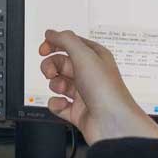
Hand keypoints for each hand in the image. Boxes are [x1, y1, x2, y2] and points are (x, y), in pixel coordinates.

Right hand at [39, 29, 157, 142]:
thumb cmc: (106, 90)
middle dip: (51, 67)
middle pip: (61, 63)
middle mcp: (90, 74)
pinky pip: (58, 105)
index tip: (43, 49)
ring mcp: (84, 93)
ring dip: (55, 85)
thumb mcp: (85, 56)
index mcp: (95, 57)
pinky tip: (63, 104)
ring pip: (58, 84)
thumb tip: (51, 33)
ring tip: (62, 89)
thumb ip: (65, 40)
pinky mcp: (78, 111)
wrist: (113, 124)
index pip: (70, 44)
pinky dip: (56, 104)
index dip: (55, 44)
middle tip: (50, 72)